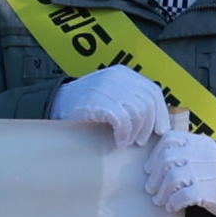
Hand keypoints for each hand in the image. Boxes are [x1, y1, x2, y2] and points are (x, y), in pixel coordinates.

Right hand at [49, 66, 173, 144]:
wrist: (55, 104)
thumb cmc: (85, 105)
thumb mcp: (111, 94)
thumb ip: (130, 98)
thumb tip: (157, 118)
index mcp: (124, 74)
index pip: (153, 91)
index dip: (161, 112)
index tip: (160, 130)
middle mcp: (118, 77)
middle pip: (148, 102)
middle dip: (149, 125)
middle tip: (141, 141)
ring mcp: (107, 88)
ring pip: (139, 112)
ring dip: (135, 132)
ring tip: (127, 141)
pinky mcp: (98, 102)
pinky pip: (123, 121)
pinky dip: (123, 135)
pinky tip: (118, 142)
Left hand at [139, 132, 215, 216]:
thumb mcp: (206, 154)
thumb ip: (186, 150)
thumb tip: (156, 159)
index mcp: (200, 143)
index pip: (170, 139)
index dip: (155, 154)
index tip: (150, 168)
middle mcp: (203, 154)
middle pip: (167, 160)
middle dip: (155, 176)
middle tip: (151, 188)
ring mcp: (207, 172)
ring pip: (172, 178)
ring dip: (162, 192)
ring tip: (160, 200)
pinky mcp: (209, 191)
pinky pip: (182, 195)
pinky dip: (173, 202)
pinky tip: (172, 206)